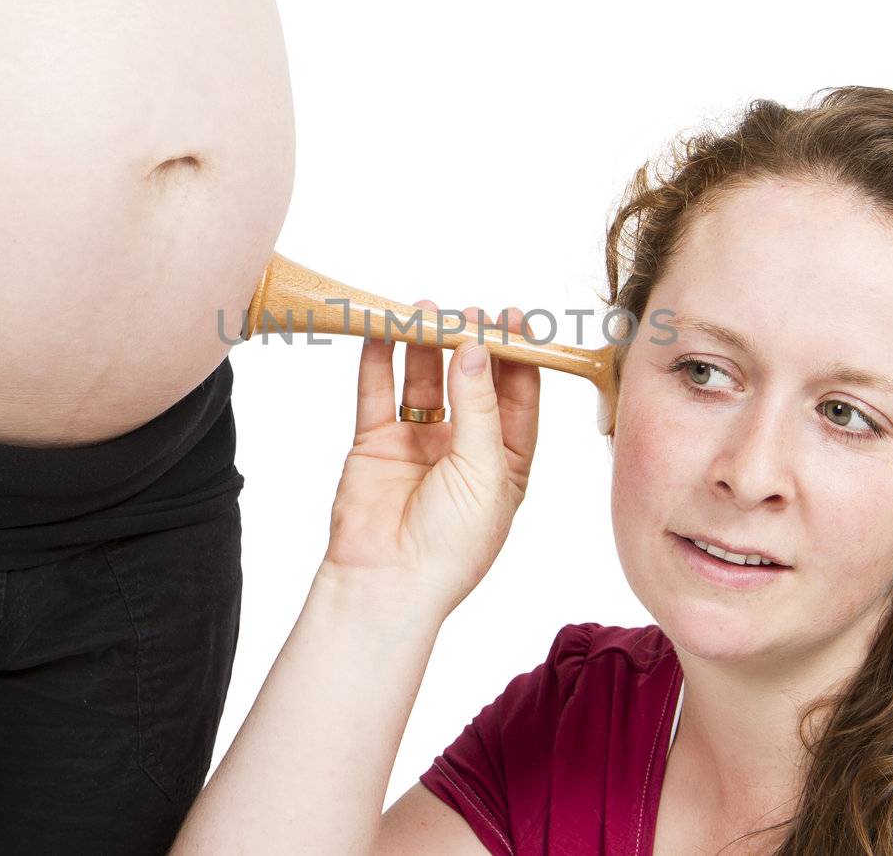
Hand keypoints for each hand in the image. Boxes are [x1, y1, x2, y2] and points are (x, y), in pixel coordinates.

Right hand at [322, 303, 540, 618]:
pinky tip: (384, 329)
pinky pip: (378, 392)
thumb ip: (480, 405)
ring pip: (423, 380)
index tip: (513, 318)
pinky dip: (380, 359)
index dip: (517, 356)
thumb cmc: (452, 543)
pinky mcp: (375, 443)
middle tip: (468, 311)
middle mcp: (464, 449)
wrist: (387, 582)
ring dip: (425, 345)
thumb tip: (475, 347)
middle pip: (471, 381)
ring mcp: (418, 443)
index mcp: (506, 461)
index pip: (517, 396)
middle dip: (471, 344)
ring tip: (426, 310)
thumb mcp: (486, 471)